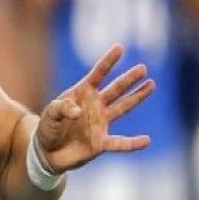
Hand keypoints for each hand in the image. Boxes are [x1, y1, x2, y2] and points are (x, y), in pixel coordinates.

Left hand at [36, 45, 153, 173]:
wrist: (47, 151)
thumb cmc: (49, 127)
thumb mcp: (50, 114)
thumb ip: (61, 109)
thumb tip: (78, 113)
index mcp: (82, 94)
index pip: (97, 74)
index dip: (108, 61)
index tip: (119, 48)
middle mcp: (95, 105)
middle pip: (115, 89)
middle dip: (128, 79)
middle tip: (142, 68)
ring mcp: (100, 123)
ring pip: (122, 108)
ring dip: (136, 97)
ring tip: (151, 84)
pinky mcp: (101, 143)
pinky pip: (119, 143)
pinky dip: (132, 144)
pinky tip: (147, 140)